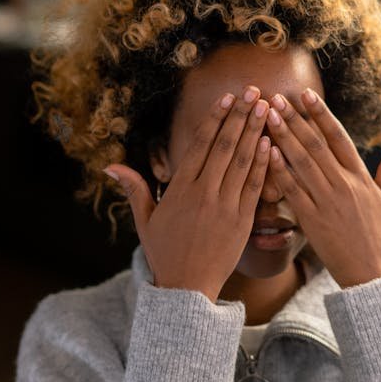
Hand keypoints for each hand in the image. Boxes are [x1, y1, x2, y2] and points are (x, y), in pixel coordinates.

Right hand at [103, 87, 270, 301]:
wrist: (186, 289)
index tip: (227, 98)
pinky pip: (255, 187)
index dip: (215, 119)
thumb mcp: (145, 221)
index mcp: (180, 190)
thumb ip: (134, 189)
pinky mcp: (243, 222)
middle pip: (224, 146)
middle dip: (240, 116)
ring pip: (242, 162)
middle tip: (253, 92)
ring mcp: (225, 207)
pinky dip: (263, 164)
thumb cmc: (164, 253)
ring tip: (266, 108)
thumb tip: (110, 167)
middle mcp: (203, 194)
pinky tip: (270, 143)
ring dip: (255, 132)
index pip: (200, 145)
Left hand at [265, 88, 380, 288]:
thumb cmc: (377, 236)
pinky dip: (278, 169)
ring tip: (268, 115)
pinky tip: (265, 151)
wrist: (368, 273)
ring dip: (283, 136)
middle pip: (316, 144)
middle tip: (276, 97)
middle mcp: (344, 185)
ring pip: (302, 162)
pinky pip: (292, 189)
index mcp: (361, 177)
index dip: (322, 114)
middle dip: (295, 118)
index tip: (306, 94)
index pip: (339, 137)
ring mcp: (327, 201)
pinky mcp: (311, 220)